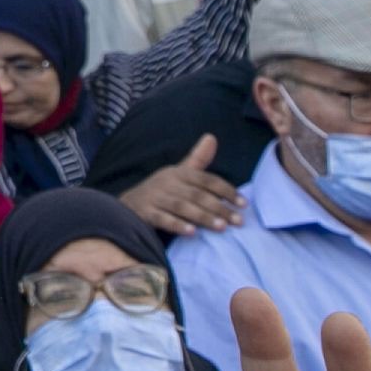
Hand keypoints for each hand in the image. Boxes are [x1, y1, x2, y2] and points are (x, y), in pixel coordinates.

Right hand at [122, 154, 243, 235]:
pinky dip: (178, 225)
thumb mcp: (178, 173)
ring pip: (182, 207)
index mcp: (178, 173)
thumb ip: (198, 159)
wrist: (127, 205)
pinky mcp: (145, 213)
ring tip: (221, 227)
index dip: (226, 191)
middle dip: (219, 208)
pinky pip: (163, 219)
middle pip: (197, 195)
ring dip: (203, 217)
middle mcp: (167, 183)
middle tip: (238, 221)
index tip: (243, 204)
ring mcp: (155, 198)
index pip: (206, 180)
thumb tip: (212, 137)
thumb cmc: (160, 190)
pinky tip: (192, 233)